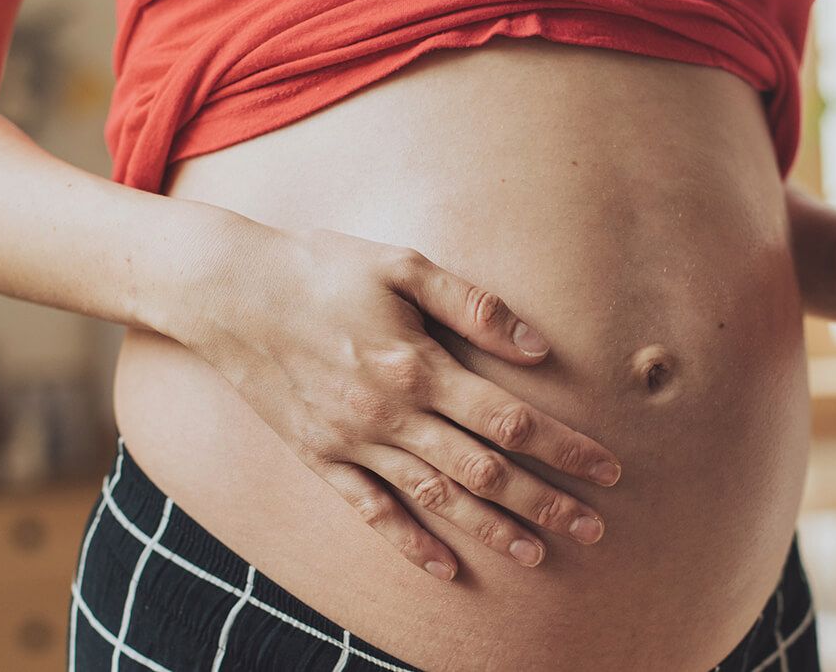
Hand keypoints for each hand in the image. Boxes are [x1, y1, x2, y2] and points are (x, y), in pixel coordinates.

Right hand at [172, 224, 621, 580]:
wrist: (227, 292)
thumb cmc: (322, 269)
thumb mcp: (402, 266)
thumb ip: (474, 305)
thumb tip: (538, 347)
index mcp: (419, 367)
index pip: (510, 421)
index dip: (564, 448)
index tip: (608, 469)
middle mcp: (390, 415)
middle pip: (484, 472)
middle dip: (545, 502)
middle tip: (594, 531)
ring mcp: (353, 443)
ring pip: (436, 499)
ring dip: (491, 529)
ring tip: (538, 555)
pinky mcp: (320, 458)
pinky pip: (371, 512)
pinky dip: (410, 543)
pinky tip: (445, 567)